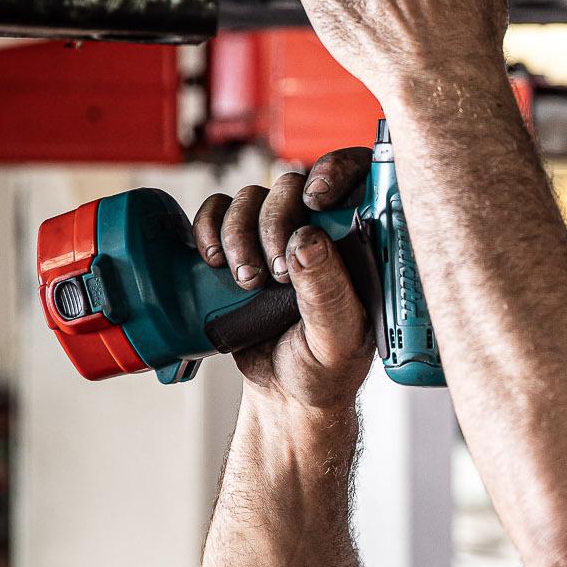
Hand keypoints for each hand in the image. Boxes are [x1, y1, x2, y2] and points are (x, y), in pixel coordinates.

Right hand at [191, 147, 375, 410]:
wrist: (286, 396)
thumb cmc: (326, 368)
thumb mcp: (337, 338)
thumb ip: (327, 291)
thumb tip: (306, 238)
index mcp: (360, 243)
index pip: (357, 176)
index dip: (336, 170)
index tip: (317, 199)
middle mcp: (320, 230)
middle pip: (293, 184)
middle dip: (275, 220)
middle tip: (273, 273)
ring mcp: (276, 236)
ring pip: (252, 196)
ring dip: (238, 231)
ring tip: (246, 281)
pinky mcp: (239, 246)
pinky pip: (217, 211)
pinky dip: (207, 225)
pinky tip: (212, 260)